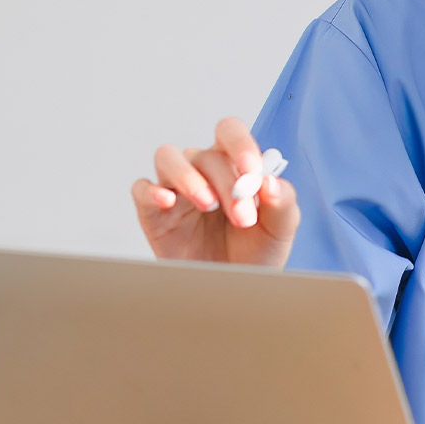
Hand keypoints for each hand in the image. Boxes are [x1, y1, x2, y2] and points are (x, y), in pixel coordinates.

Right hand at [131, 117, 298, 266]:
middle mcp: (202, 170)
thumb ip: (283, 201)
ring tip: (208, 203)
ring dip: (188, 177)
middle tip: (243, 218)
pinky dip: (151, 191)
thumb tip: (270, 180)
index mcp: (233, 164)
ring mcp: (175, 189)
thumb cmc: (256, 254)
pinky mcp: (153, 212)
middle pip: (206, 155)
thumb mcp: (280, 229)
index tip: (251, 171)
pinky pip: (142, 189)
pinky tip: (168, 201)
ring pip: (168, 157)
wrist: (234, 290)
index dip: (239, 144)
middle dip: (228, 185)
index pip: (229, 133)